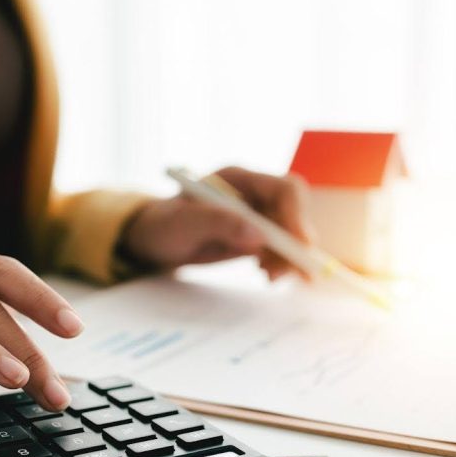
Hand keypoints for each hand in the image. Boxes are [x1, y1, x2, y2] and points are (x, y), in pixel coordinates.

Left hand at [120, 166, 314, 279]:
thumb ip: (218, 223)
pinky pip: (279, 248)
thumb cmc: (163, 225)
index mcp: (238, 179)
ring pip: (289, 234)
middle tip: (298, 272)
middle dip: (297, 242)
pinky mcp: (254, 236)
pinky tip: (267, 274)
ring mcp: (255, 215)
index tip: (301, 245)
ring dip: (289, 257)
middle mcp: (252, 194)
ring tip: (270, 277)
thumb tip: (259, 237)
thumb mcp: (183, 224)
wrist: (153, 241)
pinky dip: (280, 262)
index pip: (283, 189)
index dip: (297, 215)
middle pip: (292, 213)